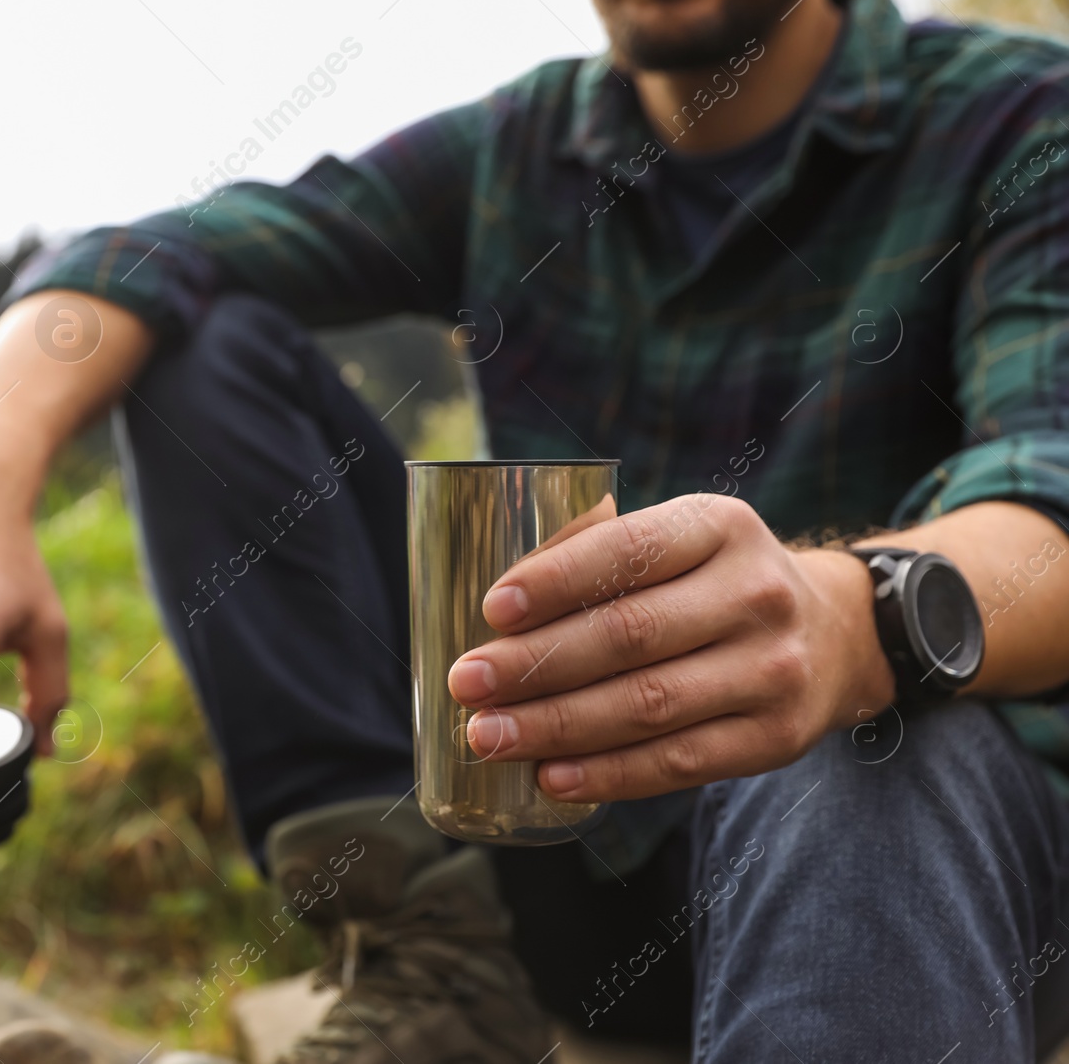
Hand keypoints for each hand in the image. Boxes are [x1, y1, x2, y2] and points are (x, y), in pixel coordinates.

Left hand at [449, 494, 894, 801]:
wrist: (836, 634)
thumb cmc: (714, 581)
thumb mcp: (680, 539)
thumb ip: (600, 550)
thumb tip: (497, 602)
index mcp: (720, 526)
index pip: (630, 551)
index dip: (558, 580)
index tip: (491, 608)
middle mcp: (756, 593)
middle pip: (630, 636)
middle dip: (535, 664)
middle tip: (466, 684)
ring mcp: (773, 669)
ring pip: (648, 706)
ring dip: (556, 727)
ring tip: (488, 737)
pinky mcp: (776, 737)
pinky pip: (680, 763)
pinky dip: (608, 775)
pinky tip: (551, 777)